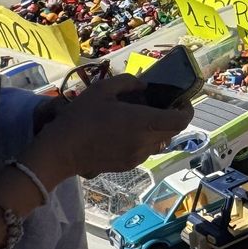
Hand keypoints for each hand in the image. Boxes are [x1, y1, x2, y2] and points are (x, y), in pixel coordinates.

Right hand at [28, 76, 193, 184]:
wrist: (60, 152)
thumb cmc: (81, 118)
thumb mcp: (102, 90)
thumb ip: (127, 82)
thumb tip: (144, 86)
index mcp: (144, 123)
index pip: (181, 120)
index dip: (187, 110)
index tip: (181, 101)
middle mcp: (146, 143)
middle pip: (173, 131)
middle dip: (172, 117)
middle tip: (160, 105)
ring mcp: (137, 157)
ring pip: (160, 142)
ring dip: (158, 129)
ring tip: (141, 118)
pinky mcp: (127, 166)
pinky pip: (145, 151)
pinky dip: (145, 140)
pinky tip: (128, 132)